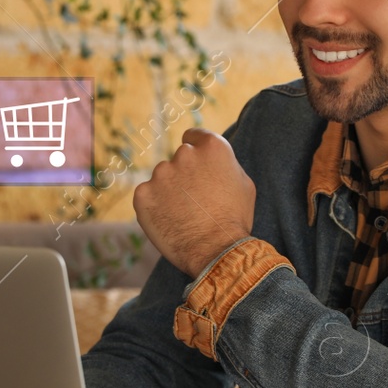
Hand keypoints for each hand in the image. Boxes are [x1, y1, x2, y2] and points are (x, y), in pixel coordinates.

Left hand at [132, 128, 255, 278]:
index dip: (195, 151)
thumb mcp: (244, 184)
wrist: (216, 251)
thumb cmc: (234, 219)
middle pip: (179, 158)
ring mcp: (161, 173)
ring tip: (183, 214)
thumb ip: (225, 164)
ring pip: (162, 178)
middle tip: (194, 199)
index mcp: (211, 147)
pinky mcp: (143, 194)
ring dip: (168, 190)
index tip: (195, 165)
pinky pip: (148, 196)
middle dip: (184, 174)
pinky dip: (154, 206)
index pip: (193, 136)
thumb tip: (213, 160)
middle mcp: (184, 154)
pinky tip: (169, 221)